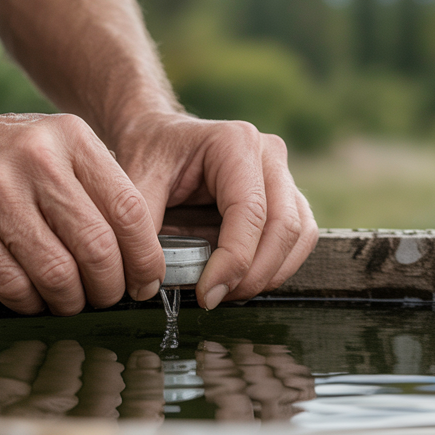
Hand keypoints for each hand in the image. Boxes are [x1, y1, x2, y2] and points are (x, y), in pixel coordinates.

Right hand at [0, 111, 165, 315]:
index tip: (146, 281)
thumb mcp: (50, 148)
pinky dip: (30, 303)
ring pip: (58, 273)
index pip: (130, 209)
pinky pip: (15, 285)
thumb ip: (94, 187)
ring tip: (70, 302)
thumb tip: (144, 254)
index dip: (145, 257)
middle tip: (108, 298)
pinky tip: (33, 298)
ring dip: (70, 301)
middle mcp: (36, 159)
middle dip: (109, 287)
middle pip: (98, 247)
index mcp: (70, 137)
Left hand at [110, 112, 318, 309]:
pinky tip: (242, 280)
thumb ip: (141, 224)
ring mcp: (282, 175)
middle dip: (254, 274)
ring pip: (299, 236)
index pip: (250, 212)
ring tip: (228, 292)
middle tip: (216, 299)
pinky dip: (277, 266)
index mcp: (235, 142)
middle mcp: (268, 154)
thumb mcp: (135, 179)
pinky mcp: (284, 196)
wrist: (159, 136)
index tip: (207, 294)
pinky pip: (298, 238)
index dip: (234, 261)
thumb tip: (150, 281)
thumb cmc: (150, 151)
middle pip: (284, 226)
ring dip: (270, 274)